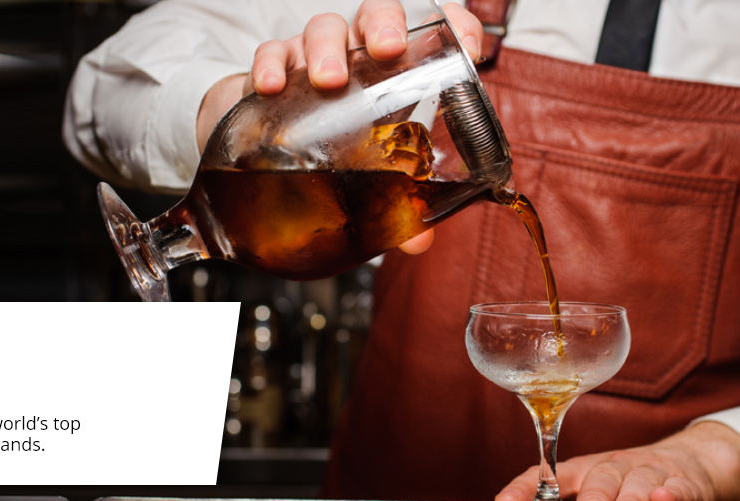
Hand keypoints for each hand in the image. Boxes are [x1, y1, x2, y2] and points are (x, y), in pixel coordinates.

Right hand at [196, 1, 482, 253]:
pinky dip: (272, 64)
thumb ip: (396, 200)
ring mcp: (313, 55)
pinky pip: (272, 52)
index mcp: (393, 69)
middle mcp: (357, 52)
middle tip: (388, 50)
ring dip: (327, 49)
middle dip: (384, 25)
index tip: (469, 45)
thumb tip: (419, 240)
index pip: (432, 31)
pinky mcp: (274, 67)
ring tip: (329, 81)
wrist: (270, 143)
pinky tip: (272, 87)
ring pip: (323, 29)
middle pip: (375, 14)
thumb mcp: (369, 168)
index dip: (454, 26)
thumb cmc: (333, 144)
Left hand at [493, 422, 739, 500]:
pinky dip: (672, 494)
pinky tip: (664, 500)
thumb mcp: (595, 487)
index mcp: (588, 470)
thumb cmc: (630, 479)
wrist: (691, 460)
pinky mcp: (684, 482)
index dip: (526, 486)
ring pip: (639, 483)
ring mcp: (650, 472)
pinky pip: (679, 487)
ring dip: (630, 499)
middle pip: (601, 477)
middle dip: (594, 494)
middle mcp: (616, 467)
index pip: (551, 476)